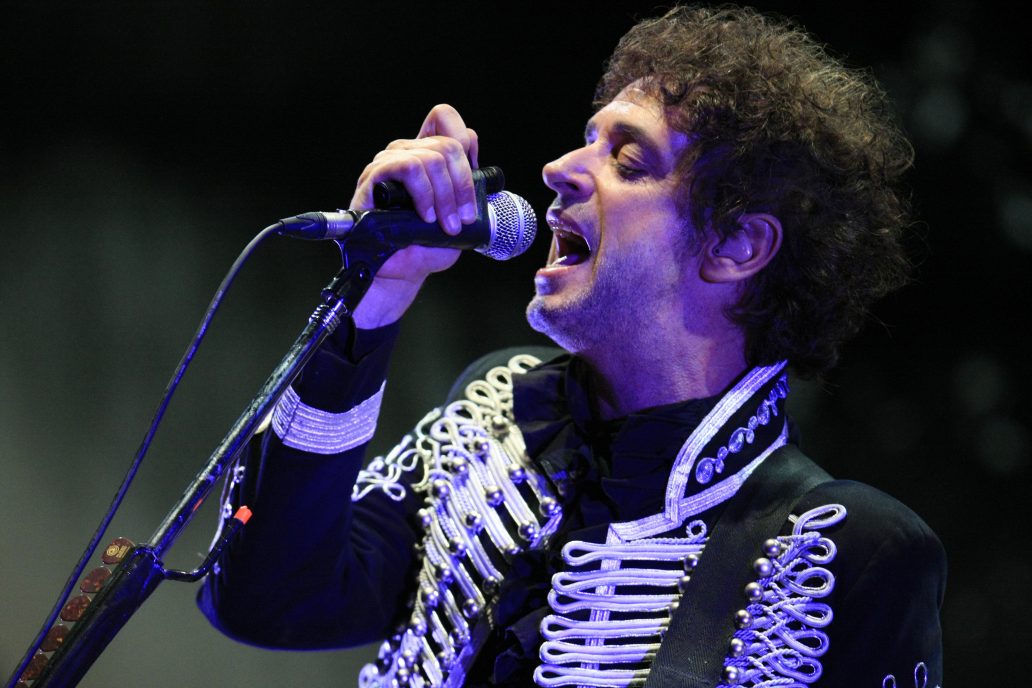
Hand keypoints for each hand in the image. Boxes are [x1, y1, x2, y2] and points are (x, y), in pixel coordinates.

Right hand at [350, 105, 479, 328]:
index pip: (445, 118)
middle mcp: (407, 152)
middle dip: (463, 186)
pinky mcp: (374, 177)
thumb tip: (485, 176)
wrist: (401, 271)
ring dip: (446, 196)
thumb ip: (473, 192)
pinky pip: (409, 167)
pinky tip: (425, 216)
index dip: (466, 141)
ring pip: (432, 157)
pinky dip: (425, 194)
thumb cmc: (426, 245)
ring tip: (443, 224)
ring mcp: (389, 162)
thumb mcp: (461, 218)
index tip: (474, 181)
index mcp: (428, 155)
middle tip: (461, 219)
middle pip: (448, 144)